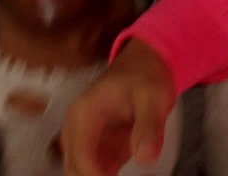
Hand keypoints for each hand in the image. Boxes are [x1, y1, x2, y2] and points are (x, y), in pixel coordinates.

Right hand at [62, 41, 176, 175]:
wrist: (145, 63)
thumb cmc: (145, 75)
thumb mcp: (153, 97)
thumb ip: (149, 126)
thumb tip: (145, 158)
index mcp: (83, 113)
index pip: (81, 155)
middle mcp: (78, 127)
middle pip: (74, 167)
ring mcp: (87, 137)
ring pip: (80, 170)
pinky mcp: (99, 146)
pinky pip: (94, 170)